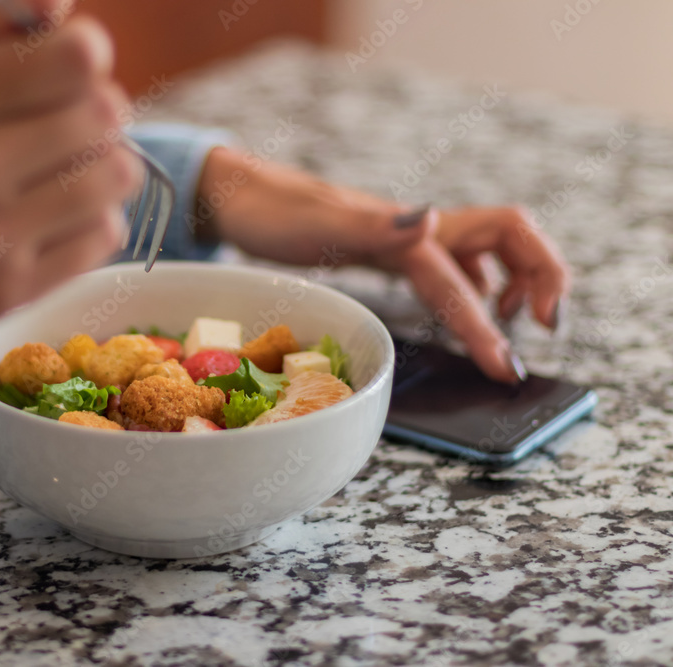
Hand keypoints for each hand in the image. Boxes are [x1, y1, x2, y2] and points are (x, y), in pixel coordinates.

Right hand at [0, 3, 138, 383]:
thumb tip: (62, 6)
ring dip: (105, 162)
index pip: (73, 59)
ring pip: (118, 175)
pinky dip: (95, 217)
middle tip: (71, 118)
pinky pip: (107, 235)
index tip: (69, 64)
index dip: (86, 52)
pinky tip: (60, 214)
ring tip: (70, 166)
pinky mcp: (14, 291)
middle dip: (98, 106)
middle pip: (105, 114)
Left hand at [198, 148, 568, 383]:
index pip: (467, 279)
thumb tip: (434, 220)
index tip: (507, 368)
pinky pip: (450, 262)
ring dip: (516, 279)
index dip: (491, 326)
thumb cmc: (271, 212)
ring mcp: (405, 237)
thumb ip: (376, 226)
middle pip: (509, 237)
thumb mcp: (318, 224)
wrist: (239, 194)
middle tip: (545, 328)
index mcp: (405, 232)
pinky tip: (472, 303)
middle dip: (543, 276)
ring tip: (518, 320)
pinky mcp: (389, 246)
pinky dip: (475, 284)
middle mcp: (415, 231)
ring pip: (485, 250)